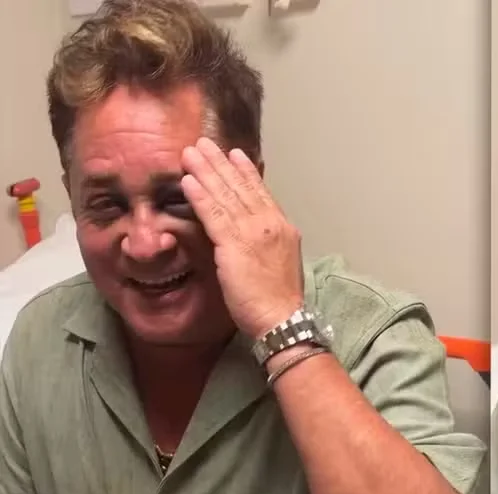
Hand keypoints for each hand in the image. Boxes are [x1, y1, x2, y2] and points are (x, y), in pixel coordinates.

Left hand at [180, 137, 303, 338]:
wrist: (283, 318)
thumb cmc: (279, 300)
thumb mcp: (279, 263)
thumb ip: (266, 243)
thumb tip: (253, 235)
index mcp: (282, 228)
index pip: (261, 193)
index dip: (246, 172)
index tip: (234, 154)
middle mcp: (270, 224)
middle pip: (242, 187)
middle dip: (221, 163)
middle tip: (205, 143)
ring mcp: (253, 232)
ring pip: (226, 195)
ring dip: (206, 171)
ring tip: (190, 153)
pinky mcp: (234, 245)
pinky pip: (213, 214)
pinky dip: (200, 195)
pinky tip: (187, 180)